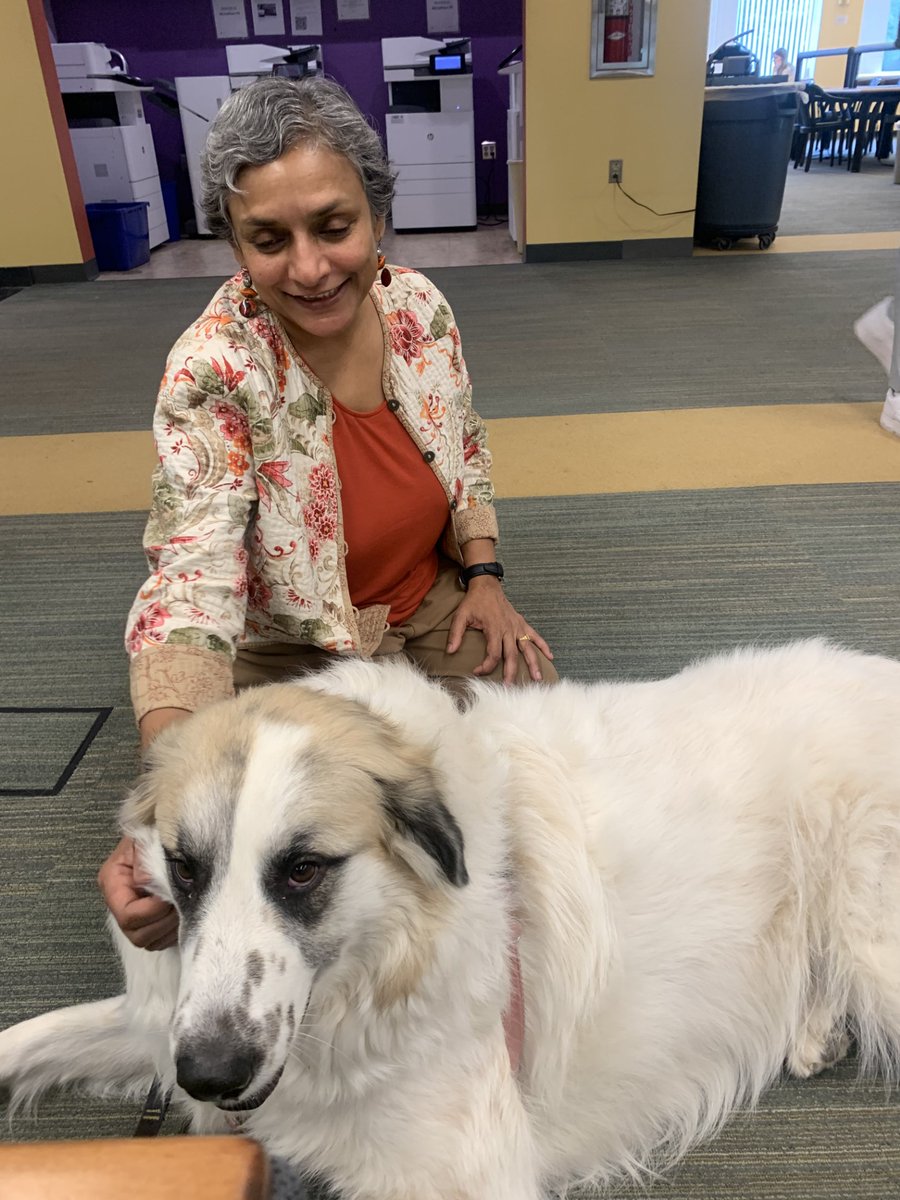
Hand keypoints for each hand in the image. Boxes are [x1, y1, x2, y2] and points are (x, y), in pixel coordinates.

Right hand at [98, 836, 178, 950]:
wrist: (162, 833)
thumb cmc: (153, 834)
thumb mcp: (146, 839)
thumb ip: (146, 859)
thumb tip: (147, 882)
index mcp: (112, 882)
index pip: (127, 915)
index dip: (152, 911)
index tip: (171, 896)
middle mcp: (119, 903)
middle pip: (137, 934)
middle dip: (164, 921)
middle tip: (182, 902)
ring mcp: (134, 915)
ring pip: (150, 941)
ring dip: (171, 928)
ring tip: (185, 905)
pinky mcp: (149, 921)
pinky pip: (160, 941)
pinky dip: (174, 932)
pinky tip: (184, 911)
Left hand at [446, 577, 553, 684]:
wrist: (486, 586)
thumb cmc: (473, 602)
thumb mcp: (460, 616)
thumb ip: (455, 634)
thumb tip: (450, 651)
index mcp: (494, 628)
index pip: (493, 654)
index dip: (486, 666)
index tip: (477, 672)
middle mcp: (508, 629)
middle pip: (512, 655)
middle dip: (511, 672)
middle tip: (510, 687)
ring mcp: (517, 626)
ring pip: (527, 648)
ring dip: (533, 663)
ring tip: (537, 678)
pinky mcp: (521, 623)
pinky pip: (534, 635)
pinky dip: (543, 645)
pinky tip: (549, 656)